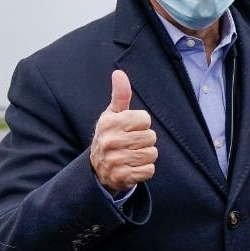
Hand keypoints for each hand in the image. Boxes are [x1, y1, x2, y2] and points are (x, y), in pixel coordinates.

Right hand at [90, 70, 156, 194]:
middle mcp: (109, 141)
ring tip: (132, 155)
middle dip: (145, 140)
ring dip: (146, 155)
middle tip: (132, 143)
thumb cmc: (111, 135)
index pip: (145, 119)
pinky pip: (149, 170)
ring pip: (152, 154)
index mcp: (109, 123)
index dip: (142, 124)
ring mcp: (114, 160)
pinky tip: (132, 167)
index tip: (130, 128)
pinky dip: (145, 169)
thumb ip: (120, 95)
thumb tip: (119, 73)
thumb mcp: (113, 115)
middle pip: (151, 137)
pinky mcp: (122, 177)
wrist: (98, 168)